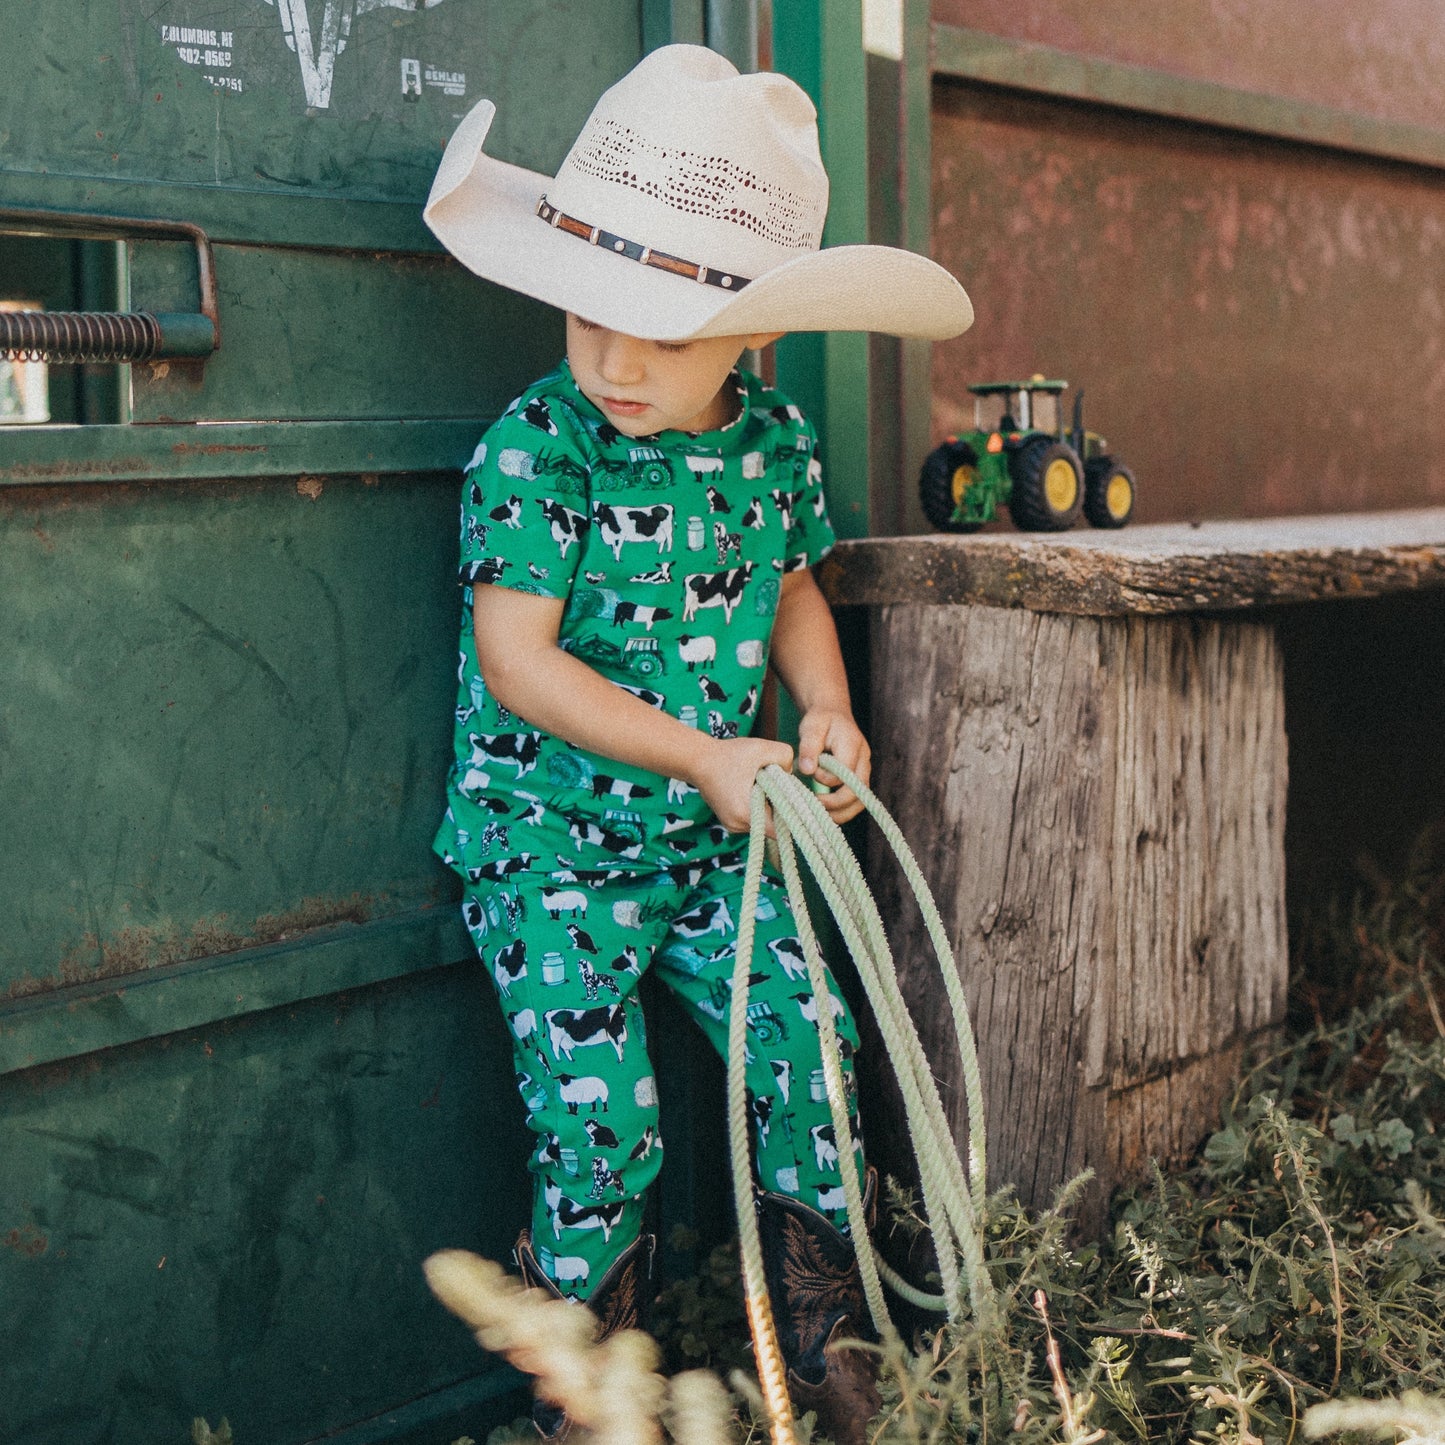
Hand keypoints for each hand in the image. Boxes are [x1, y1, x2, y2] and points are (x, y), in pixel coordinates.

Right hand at [692, 736, 794, 833]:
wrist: (697, 759)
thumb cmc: (728, 754)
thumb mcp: (761, 748)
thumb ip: (784, 756)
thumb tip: (790, 773)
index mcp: (746, 814)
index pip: (780, 830)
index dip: (792, 815)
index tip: (795, 798)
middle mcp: (738, 826)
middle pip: (771, 826)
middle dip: (780, 807)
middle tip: (780, 785)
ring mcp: (732, 825)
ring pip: (762, 822)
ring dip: (768, 806)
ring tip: (763, 785)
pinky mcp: (729, 820)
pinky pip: (752, 818)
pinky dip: (758, 806)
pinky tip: (753, 789)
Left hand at [796, 710, 870, 824]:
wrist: (833, 714)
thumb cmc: (821, 720)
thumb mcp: (811, 727)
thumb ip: (809, 747)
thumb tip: (807, 770)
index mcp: (853, 745)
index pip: (845, 773)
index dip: (826, 778)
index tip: (810, 771)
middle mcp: (863, 760)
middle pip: (859, 792)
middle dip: (836, 804)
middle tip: (814, 806)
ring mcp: (863, 770)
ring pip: (861, 801)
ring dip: (842, 813)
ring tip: (820, 817)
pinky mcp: (859, 778)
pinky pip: (856, 800)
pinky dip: (843, 810)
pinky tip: (826, 813)